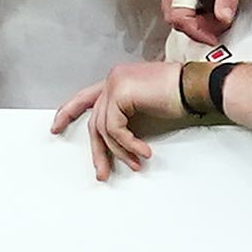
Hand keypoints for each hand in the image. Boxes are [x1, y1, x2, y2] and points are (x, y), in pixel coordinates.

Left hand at [54, 57, 187, 178]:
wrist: (196, 87)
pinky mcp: (120, 93)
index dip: (68, 112)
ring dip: (121, 152)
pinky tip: (144, 152)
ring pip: (105, 129)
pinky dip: (128, 145)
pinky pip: (115, 129)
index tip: (55, 127)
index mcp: (117, 80)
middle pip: (95, 121)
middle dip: (98, 150)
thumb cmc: (179, 98)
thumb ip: (126, 117)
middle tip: (101, 172)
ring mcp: (115, 83)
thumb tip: (114, 143)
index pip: (86, 98)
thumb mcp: (145, 110)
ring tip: (136, 164)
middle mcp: (112, 79)